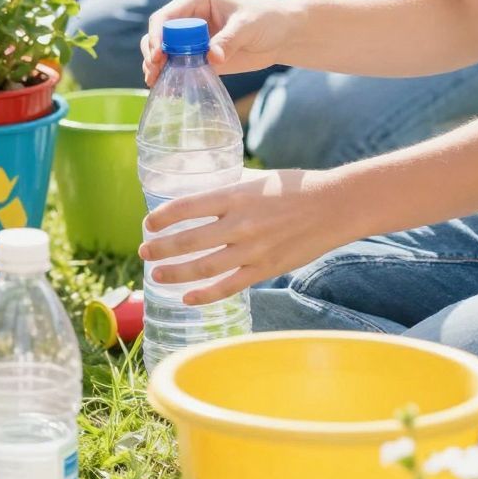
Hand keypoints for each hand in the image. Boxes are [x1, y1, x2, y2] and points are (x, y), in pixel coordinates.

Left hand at [140, 165, 353, 302]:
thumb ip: (228, 192)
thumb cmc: (295, 187)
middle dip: (161, 248)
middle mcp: (240, 224)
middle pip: (188, 241)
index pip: (186, 207)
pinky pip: (228, 286)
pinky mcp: (265, 269)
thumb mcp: (256, 180)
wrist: (334, 206)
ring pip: (203, 267)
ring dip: (175, 272)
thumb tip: (200, 200)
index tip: (148, 223)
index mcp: (235, 195)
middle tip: (144, 250)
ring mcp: (252, 250)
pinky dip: (204, 295)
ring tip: (156, 273)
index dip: (162, 217)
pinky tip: (186, 297)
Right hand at [141, 0, 295, 85]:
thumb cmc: (266, 19)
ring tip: (155, 82)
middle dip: (152, 53)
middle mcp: (188, 18)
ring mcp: (191, 39)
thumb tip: (211, 57)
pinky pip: (177, 67)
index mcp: (195, 0)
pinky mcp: (198, 57)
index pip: (165, 16)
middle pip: (158, 35)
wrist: (282, 34)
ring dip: (155, 66)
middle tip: (155, 71)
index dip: (157, 35)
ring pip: (162, 52)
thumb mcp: (248, 26)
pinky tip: (167, 90)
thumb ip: (229, 40)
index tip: (158, 54)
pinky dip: (169, 77)